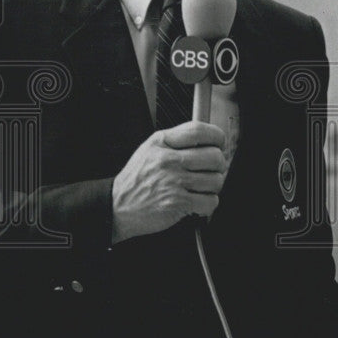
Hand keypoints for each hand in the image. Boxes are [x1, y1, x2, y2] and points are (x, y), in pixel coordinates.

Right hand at [111, 121, 226, 242]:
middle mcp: (169, 160)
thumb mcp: (149, 149)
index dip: (216, 136)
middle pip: (214, 156)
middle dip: (219, 164)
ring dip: (214, 186)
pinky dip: (209, 203)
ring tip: (202, 187)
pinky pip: (210, 201)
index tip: (219, 142)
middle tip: (213, 169)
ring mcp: (174, 182)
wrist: (117, 206)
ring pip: (216, 180)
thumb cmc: (136, 179)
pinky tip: (198, 201)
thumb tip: (207, 138)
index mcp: (162, 143)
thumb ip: (176, 141)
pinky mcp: (178, 203)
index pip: (199, 131)